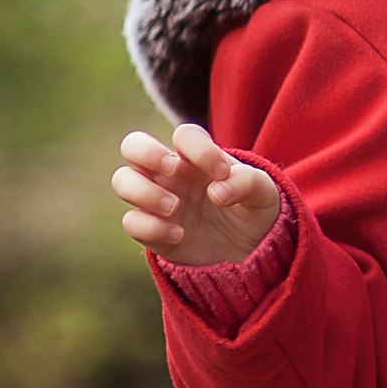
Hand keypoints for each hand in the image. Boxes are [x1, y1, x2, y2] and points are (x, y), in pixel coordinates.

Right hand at [112, 124, 281, 265]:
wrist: (248, 252)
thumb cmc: (253, 212)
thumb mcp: (264, 194)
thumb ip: (247, 182)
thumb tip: (216, 191)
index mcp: (199, 157)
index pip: (184, 135)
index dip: (199, 149)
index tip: (222, 172)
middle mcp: (170, 174)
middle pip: (132, 144)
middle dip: (146, 152)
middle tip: (174, 169)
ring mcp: (156, 200)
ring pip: (122, 180)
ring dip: (144, 191)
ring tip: (174, 206)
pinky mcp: (151, 230)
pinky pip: (132, 221)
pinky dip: (151, 227)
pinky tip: (179, 234)